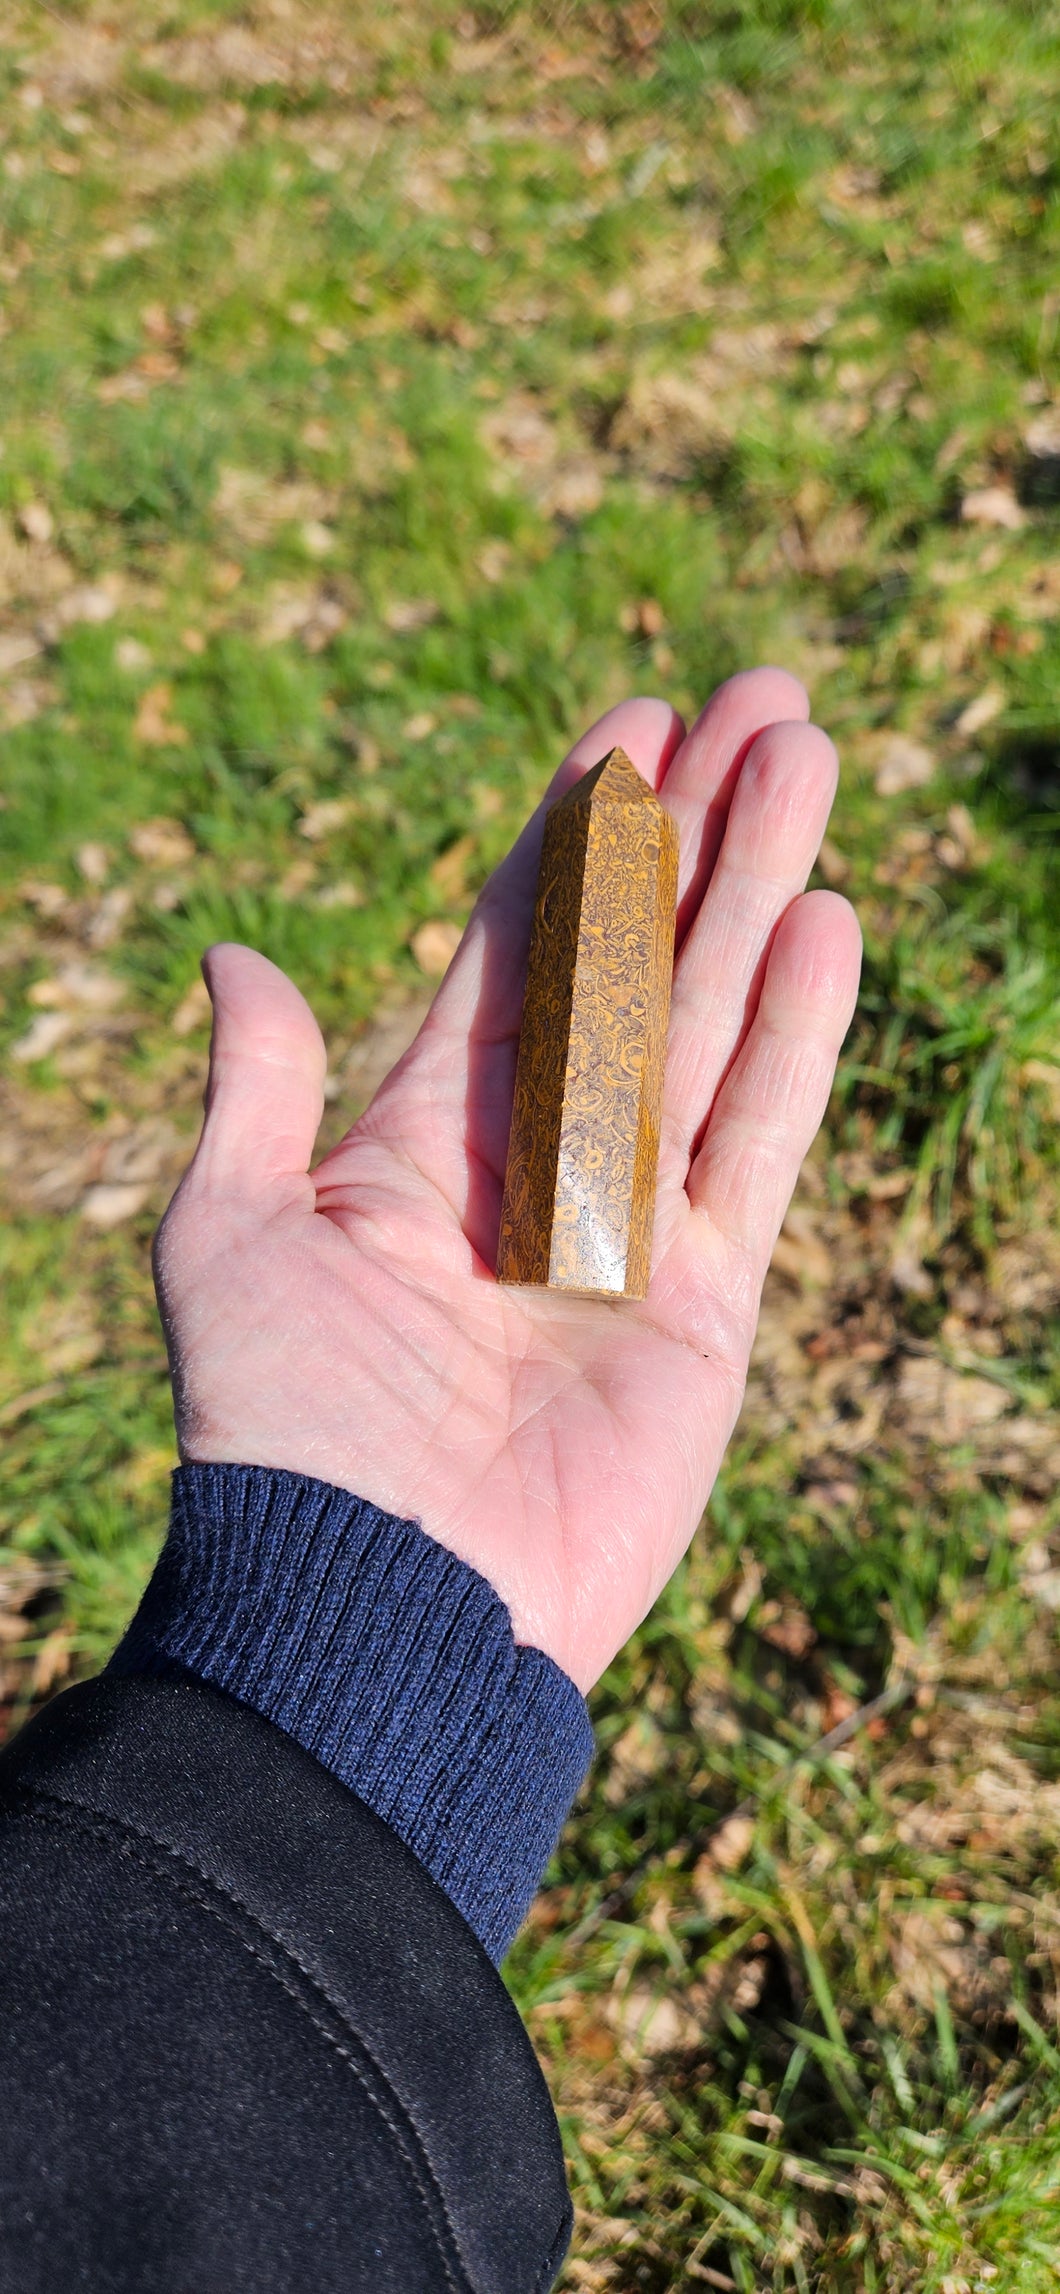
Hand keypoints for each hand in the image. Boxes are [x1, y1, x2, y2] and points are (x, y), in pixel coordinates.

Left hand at [155, 669, 860, 1690]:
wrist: (378, 1612)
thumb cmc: (280, 1432)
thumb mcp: (228, 1239)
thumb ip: (256, 1093)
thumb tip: (234, 954)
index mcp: (422, 1136)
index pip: (518, 947)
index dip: (572, 836)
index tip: (628, 726)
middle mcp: (536, 1165)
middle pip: (634, 956)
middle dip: (693, 827)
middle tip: (762, 697)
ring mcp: (630, 1228)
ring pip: (708, 1019)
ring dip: (757, 888)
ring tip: (808, 757)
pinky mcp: (707, 1303)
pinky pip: (757, 1144)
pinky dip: (793, 1036)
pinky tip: (823, 921)